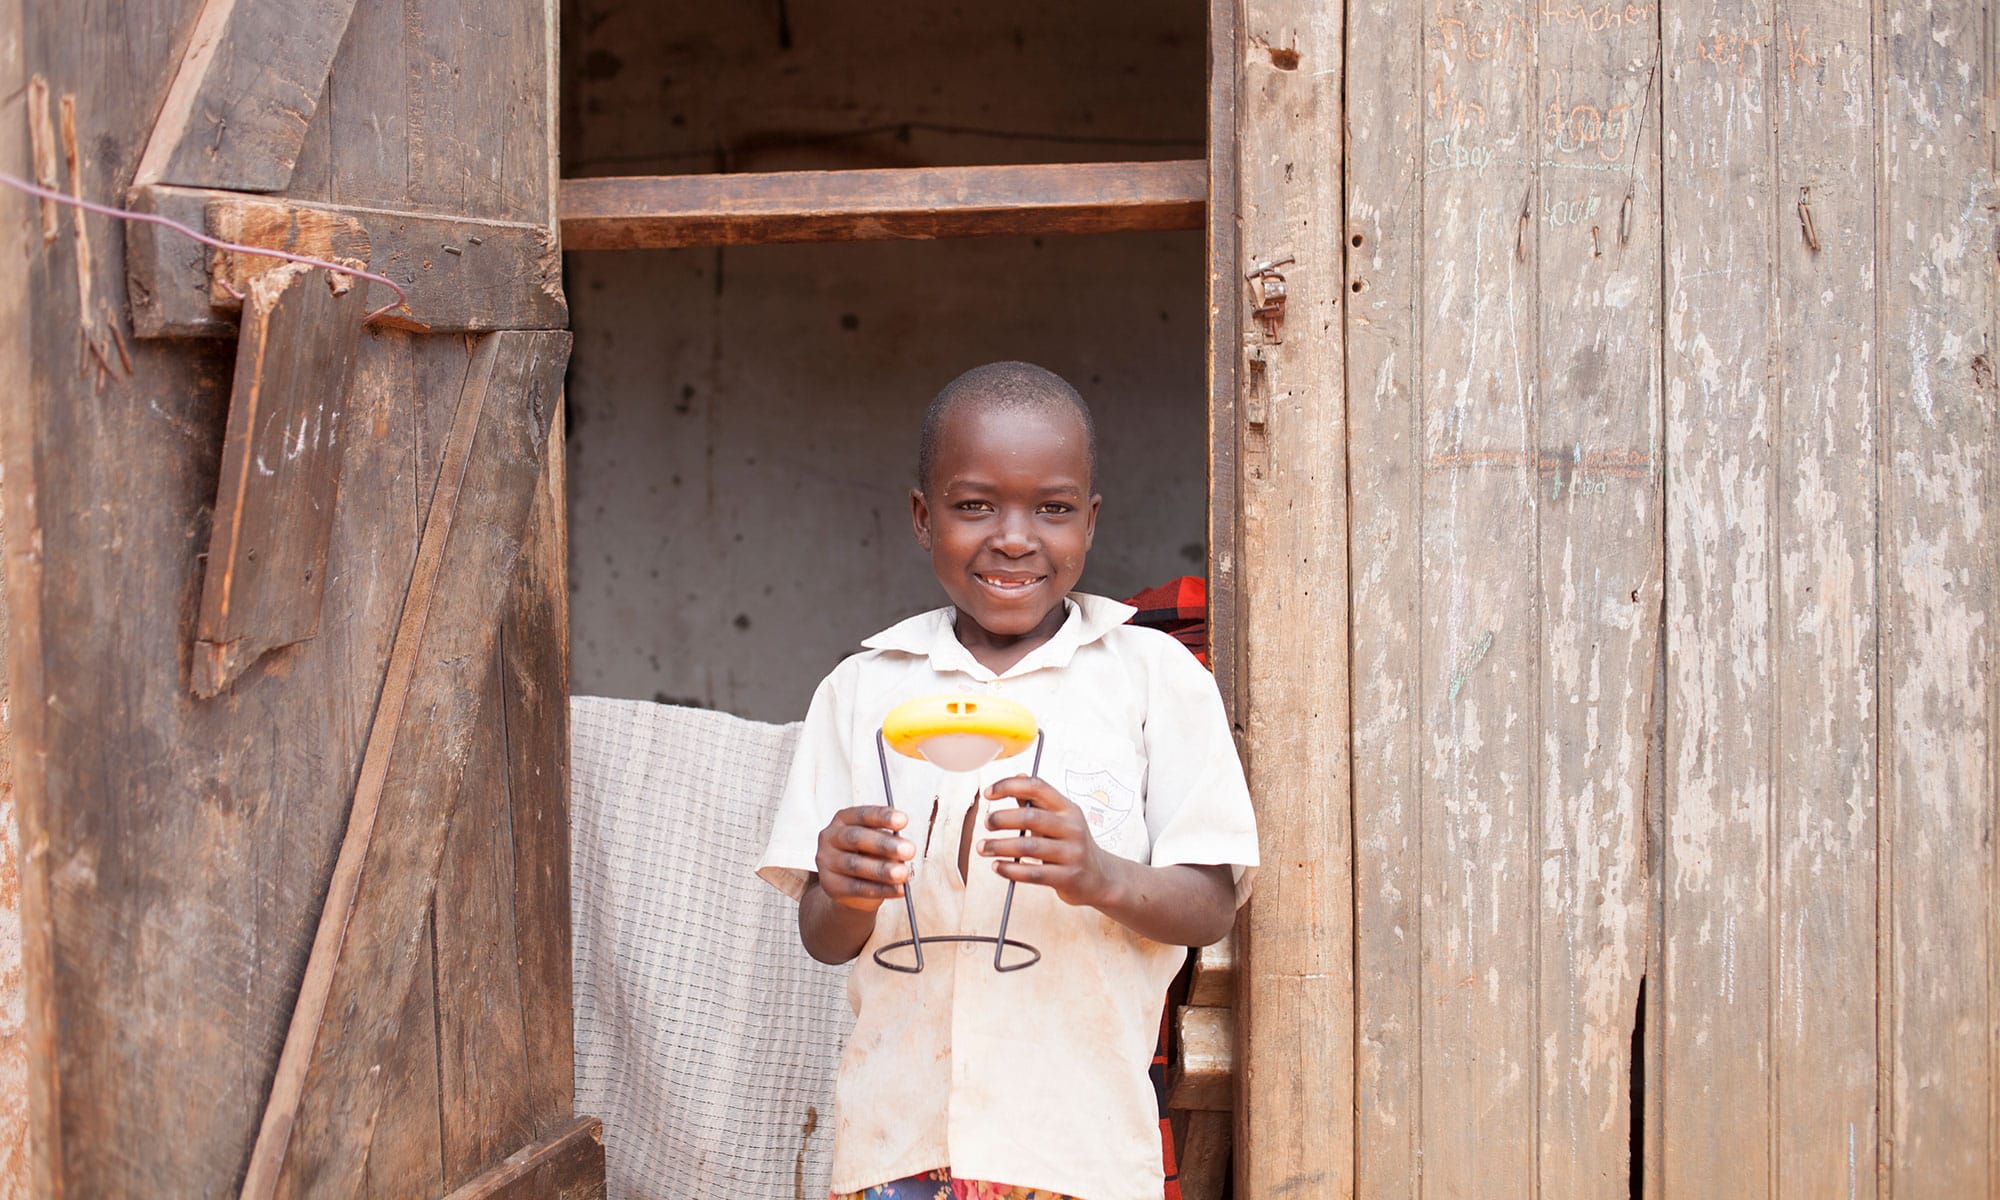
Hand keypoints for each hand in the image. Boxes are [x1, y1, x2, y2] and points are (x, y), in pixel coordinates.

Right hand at [813, 806, 914, 911]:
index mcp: (843, 819)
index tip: (904, 820)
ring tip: (904, 873)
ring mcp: (826, 861)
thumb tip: (903, 852)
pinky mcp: (830, 885)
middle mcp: (830, 837)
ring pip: (855, 865)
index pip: (862, 815)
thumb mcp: (877, 845)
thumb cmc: (868, 856)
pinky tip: (898, 889)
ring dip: (883, 869)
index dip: (883, 816)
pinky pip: (857, 887)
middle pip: (856, 838)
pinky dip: (881, 889)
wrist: (850, 886)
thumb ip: (887, 845)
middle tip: (909, 850)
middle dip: (884, 844)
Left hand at [976, 776, 1113, 907]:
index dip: (1009, 786)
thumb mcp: (1060, 819)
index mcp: (1067, 809)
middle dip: (1001, 818)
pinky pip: (1033, 873)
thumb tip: (1017, 776)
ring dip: (999, 846)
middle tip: (986, 823)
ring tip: (982, 847)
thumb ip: (1037, 801)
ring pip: (1029, 846)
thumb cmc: (1071, 845)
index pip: (1037, 787)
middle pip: (1030, 817)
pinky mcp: (1067, 877)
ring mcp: (1071, 853)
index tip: (988, 793)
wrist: (1099, 877)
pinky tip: (997, 866)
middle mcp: (1072, 827)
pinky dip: (1010, 870)